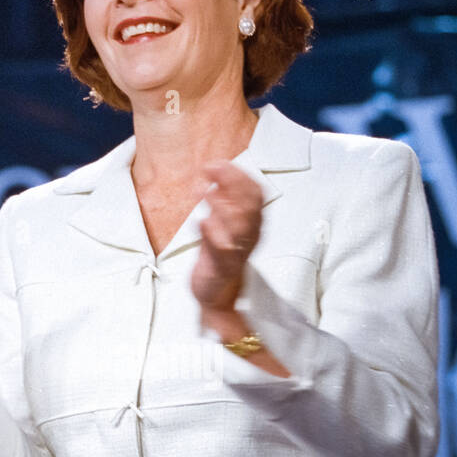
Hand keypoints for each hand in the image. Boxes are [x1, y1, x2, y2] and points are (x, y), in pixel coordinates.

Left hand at [190, 161, 262, 310]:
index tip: (218, 163)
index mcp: (253, 223)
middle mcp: (250, 236)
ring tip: (204, 191)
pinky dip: (212, 234)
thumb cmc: (219, 254)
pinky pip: (222, 251)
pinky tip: (201, 220)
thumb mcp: (223, 223)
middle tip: (209, 170)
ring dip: (221, 205)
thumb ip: (222, 200)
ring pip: (240, 227)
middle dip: (231, 183)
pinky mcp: (222, 268)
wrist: (216, 293)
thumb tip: (215, 172)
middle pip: (250, 205)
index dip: (239, 175)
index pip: (255, 193)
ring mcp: (237, 252)